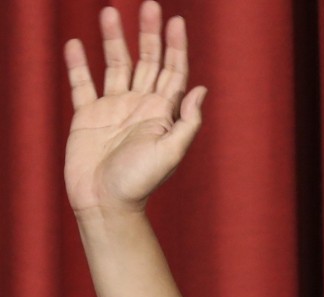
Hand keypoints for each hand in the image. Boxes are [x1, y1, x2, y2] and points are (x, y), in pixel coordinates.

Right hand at [64, 1, 205, 217]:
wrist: (106, 203)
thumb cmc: (140, 183)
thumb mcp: (171, 153)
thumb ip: (186, 121)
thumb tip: (200, 88)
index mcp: (162, 113)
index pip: (173, 71)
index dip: (176, 46)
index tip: (176, 20)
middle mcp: (139, 106)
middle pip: (147, 61)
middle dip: (149, 33)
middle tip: (149, 5)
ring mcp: (113, 109)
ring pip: (115, 65)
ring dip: (115, 39)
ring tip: (110, 12)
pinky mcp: (87, 117)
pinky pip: (82, 84)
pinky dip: (78, 64)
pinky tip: (75, 43)